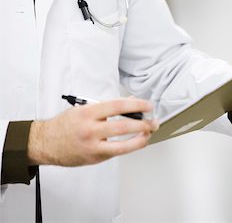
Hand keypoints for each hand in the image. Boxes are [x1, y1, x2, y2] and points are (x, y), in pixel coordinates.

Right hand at [27, 98, 158, 166]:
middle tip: (153, 121)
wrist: (46, 143)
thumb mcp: (83, 109)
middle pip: (123, 126)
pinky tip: (136, 142)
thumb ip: (105, 108)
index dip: (136, 104)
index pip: (117, 106)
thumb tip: (128, 104)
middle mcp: (90, 130)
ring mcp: (93, 146)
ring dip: (140, 139)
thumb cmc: (65, 125)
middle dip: (143, 124)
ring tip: (149, 133)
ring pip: (123, 145)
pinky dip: (127, 147)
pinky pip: (115, 152)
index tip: (147, 105)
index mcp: (88, 113)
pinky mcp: (94, 158)